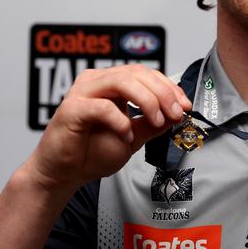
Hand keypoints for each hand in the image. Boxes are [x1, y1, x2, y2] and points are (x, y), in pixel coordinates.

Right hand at [24, 64, 190, 193]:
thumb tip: (176, 113)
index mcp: (111, 83)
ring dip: (148, 100)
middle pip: (137, 73)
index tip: (184, 106)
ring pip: (122, 81)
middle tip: (176, 113)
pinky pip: (102, 107)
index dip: (169, 87)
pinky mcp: (72, 109)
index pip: (145, 74)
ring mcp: (82, 92)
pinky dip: (121, 121)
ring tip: (157, 120)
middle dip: (163, 93)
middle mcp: (96, 82)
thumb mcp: (133, 137)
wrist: (63, 175)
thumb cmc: (91, 154)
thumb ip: (153, 123)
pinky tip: (126, 136)